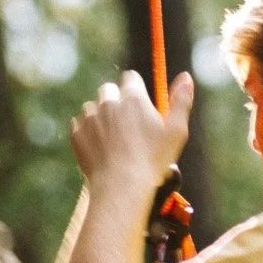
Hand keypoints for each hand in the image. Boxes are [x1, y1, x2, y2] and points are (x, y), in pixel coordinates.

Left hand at [70, 70, 192, 191]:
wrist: (121, 186)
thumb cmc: (153, 160)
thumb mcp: (176, 131)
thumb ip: (181, 101)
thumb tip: (186, 76)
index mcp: (133, 97)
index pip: (130, 78)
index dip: (135, 89)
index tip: (139, 105)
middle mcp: (108, 102)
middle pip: (109, 90)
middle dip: (116, 101)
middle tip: (126, 125)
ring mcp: (90, 117)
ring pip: (93, 107)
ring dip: (100, 117)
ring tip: (112, 140)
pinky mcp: (76, 133)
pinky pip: (80, 125)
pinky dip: (88, 133)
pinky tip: (100, 148)